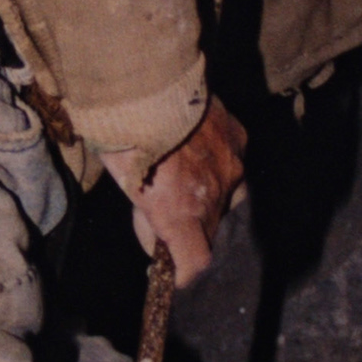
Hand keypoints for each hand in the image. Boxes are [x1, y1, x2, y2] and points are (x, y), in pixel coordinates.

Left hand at [102, 97, 248, 288]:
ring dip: (211, 194)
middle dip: (196, 228)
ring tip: (188, 176)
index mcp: (181, 214)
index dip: (189, 275)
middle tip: (174, 213)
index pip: (197, 264)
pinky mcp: (238, 137)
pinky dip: (219, 161)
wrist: (143, 84)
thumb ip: (149, 218)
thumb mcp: (128, 188)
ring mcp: (232, 165)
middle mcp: (214, 195)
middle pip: (213, 228)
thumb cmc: (123, 139)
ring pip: (230, 194)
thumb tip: (160, 239)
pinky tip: (200, 148)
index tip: (179, 277)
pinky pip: (235, 159)